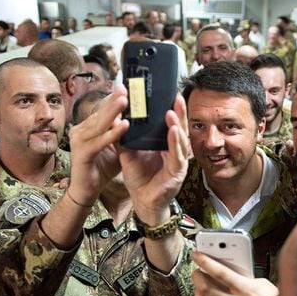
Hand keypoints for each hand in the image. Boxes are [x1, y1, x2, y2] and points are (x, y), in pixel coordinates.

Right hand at [68, 85, 129, 204]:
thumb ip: (123, 135)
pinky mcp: (81, 154)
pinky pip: (99, 141)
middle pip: (101, 113)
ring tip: (125, 100)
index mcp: (89, 127)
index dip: (114, 99)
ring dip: (113, 112)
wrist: (87, 190)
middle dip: (114, 100)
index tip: (127, 87)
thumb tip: (138, 121)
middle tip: (126, 87)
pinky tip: (124, 126)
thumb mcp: (116, 148)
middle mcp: (82, 130)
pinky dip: (112, 134)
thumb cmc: (102, 168)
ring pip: (99, 124)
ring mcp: (79, 141)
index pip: (104, 110)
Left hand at [118, 93, 189, 224]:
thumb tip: (115, 117)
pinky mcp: (177, 172)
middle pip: (179, 128)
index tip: (168, 94)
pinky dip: (175, 143)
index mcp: (165, 145)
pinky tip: (173, 131)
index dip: (171, 109)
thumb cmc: (140, 178)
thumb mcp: (129, 153)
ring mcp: (178, 161)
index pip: (170, 124)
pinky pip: (177, 156)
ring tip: (172, 112)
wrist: (142, 201)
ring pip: (181, 140)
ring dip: (177, 125)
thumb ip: (125, 137)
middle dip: (179, 112)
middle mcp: (175, 151)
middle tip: (175, 96)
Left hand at [192, 251, 277, 295]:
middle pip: (206, 287)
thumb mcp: (261, 282)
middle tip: (197, 269)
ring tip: (198, 284)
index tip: (197, 254)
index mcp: (244, 288)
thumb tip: (232, 266)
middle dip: (197, 276)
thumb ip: (245, 275)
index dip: (205, 261)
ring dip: (197, 291)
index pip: (219, 272)